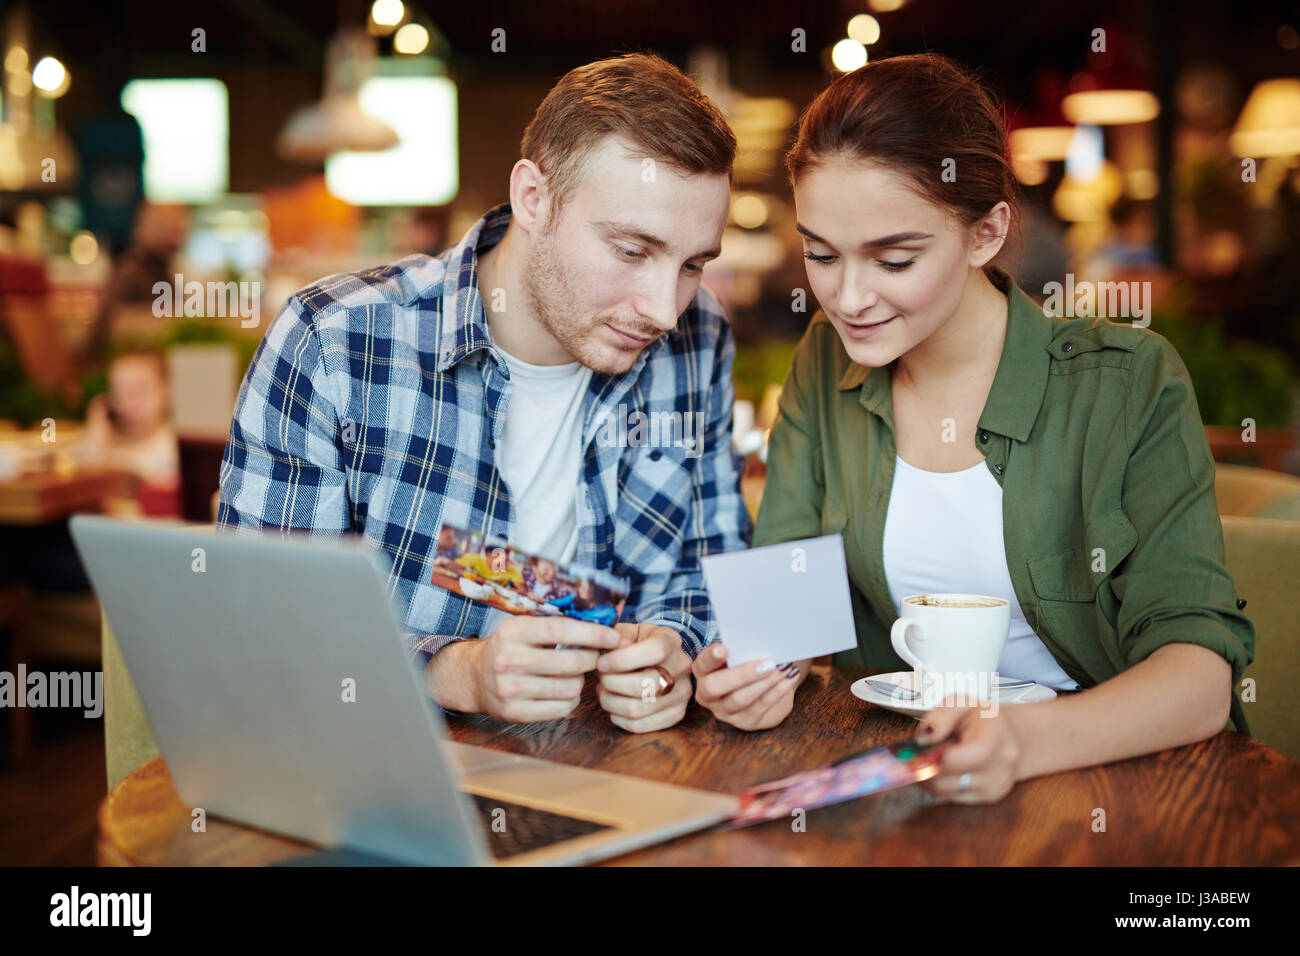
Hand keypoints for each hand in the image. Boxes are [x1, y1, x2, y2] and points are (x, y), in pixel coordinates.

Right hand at [465, 615, 620, 723]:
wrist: (474, 677)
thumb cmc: (510, 648)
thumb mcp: (524, 628)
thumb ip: (557, 625)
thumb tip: (604, 626)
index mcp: (513, 632)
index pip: (560, 630)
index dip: (592, 633)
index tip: (614, 636)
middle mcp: (508, 660)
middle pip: (570, 662)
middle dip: (592, 660)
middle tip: (597, 658)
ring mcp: (510, 689)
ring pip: (570, 688)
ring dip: (581, 681)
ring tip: (574, 675)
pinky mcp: (514, 712)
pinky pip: (561, 709)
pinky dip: (571, 700)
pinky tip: (563, 691)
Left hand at [594, 623, 692, 731]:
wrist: (664, 658)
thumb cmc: (641, 642)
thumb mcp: (631, 631)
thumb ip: (619, 636)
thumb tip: (611, 649)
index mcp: (671, 642)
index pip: (653, 652)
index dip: (622, 659)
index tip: (601, 663)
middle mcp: (681, 669)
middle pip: (643, 685)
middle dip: (612, 683)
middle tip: (601, 677)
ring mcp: (681, 694)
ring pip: (637, 709)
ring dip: (610, 702)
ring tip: (603, 690)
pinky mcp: (676, 714)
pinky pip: (639, 726)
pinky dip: (618, 717)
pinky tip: (614, 703)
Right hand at [692, 642, 805, 730]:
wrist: (763, 690)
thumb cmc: (748, 663)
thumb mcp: (740, 655)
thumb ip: (740, 648)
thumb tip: (758, 634)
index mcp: (703, 673)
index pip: (701, 665)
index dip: (710, 658)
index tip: (723, 648)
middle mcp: (708, 695)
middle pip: (715, 687)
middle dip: (741, 674)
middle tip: (766, 664)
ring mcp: (726, 712)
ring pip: (740, 699)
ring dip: (764, 682)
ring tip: (782, 668)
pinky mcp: (747, 721)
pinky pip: (762, 706)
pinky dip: (778, 690)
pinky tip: (790, 677)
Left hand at [916, 699, 1023, 803]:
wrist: (1009, 737)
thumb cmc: (982, 718)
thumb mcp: (961, 703)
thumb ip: (940, 717)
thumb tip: (923, 740)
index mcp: (994, 739)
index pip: (959, 760)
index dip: (931, 759)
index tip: (914, 753)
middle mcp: (999, 768)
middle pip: (944, 780)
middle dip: (922, 767)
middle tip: (912, 754)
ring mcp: (994, 787)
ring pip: (942, 791)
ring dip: (927, 776)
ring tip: (931, 756)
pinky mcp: (986, 799)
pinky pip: (948, 797)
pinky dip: (938, 784)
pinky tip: (942, 767)